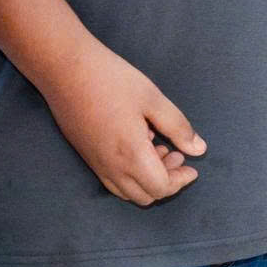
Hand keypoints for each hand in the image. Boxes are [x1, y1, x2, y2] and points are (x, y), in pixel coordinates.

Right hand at [47, 42, 207, 205]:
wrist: (67, 71)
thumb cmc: (112, 80)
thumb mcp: (153, 99)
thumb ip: (178, 127)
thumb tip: (199, 149)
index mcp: (132, 155)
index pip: (161, 187)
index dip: (181, 180)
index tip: (192, 165)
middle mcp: (112, 168)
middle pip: (145, 196)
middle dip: (167, 181)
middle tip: (177, 154)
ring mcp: (97, 165)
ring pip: (127, 192)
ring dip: (148, 179)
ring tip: (158, 148)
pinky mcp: (87, 157)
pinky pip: (113, 181)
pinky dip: (131, 175)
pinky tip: (137, 145)